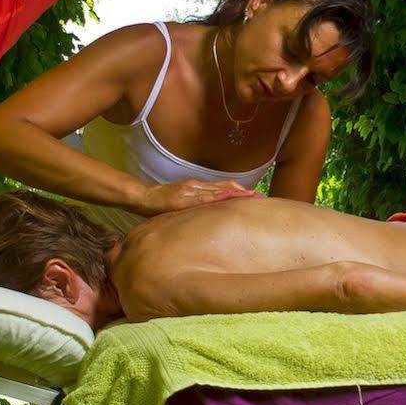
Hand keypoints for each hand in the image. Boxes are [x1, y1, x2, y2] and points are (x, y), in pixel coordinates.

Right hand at [142, 179, 262, 214]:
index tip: (257, 198)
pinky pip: (202, 197)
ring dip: (235, 193)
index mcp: (200, 189)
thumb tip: (212, 218)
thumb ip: (199, 208)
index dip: (242, 192)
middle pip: (226, 187)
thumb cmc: (163, 203)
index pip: (225, 189)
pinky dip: (216, 197)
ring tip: (252, 197)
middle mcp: (198, 186)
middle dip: (244, 193)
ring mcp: (191, 190)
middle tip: (262, 198)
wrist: (143, 198)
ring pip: (218, 190)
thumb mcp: (185, 206)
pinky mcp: (183, 197)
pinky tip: (227, 198)